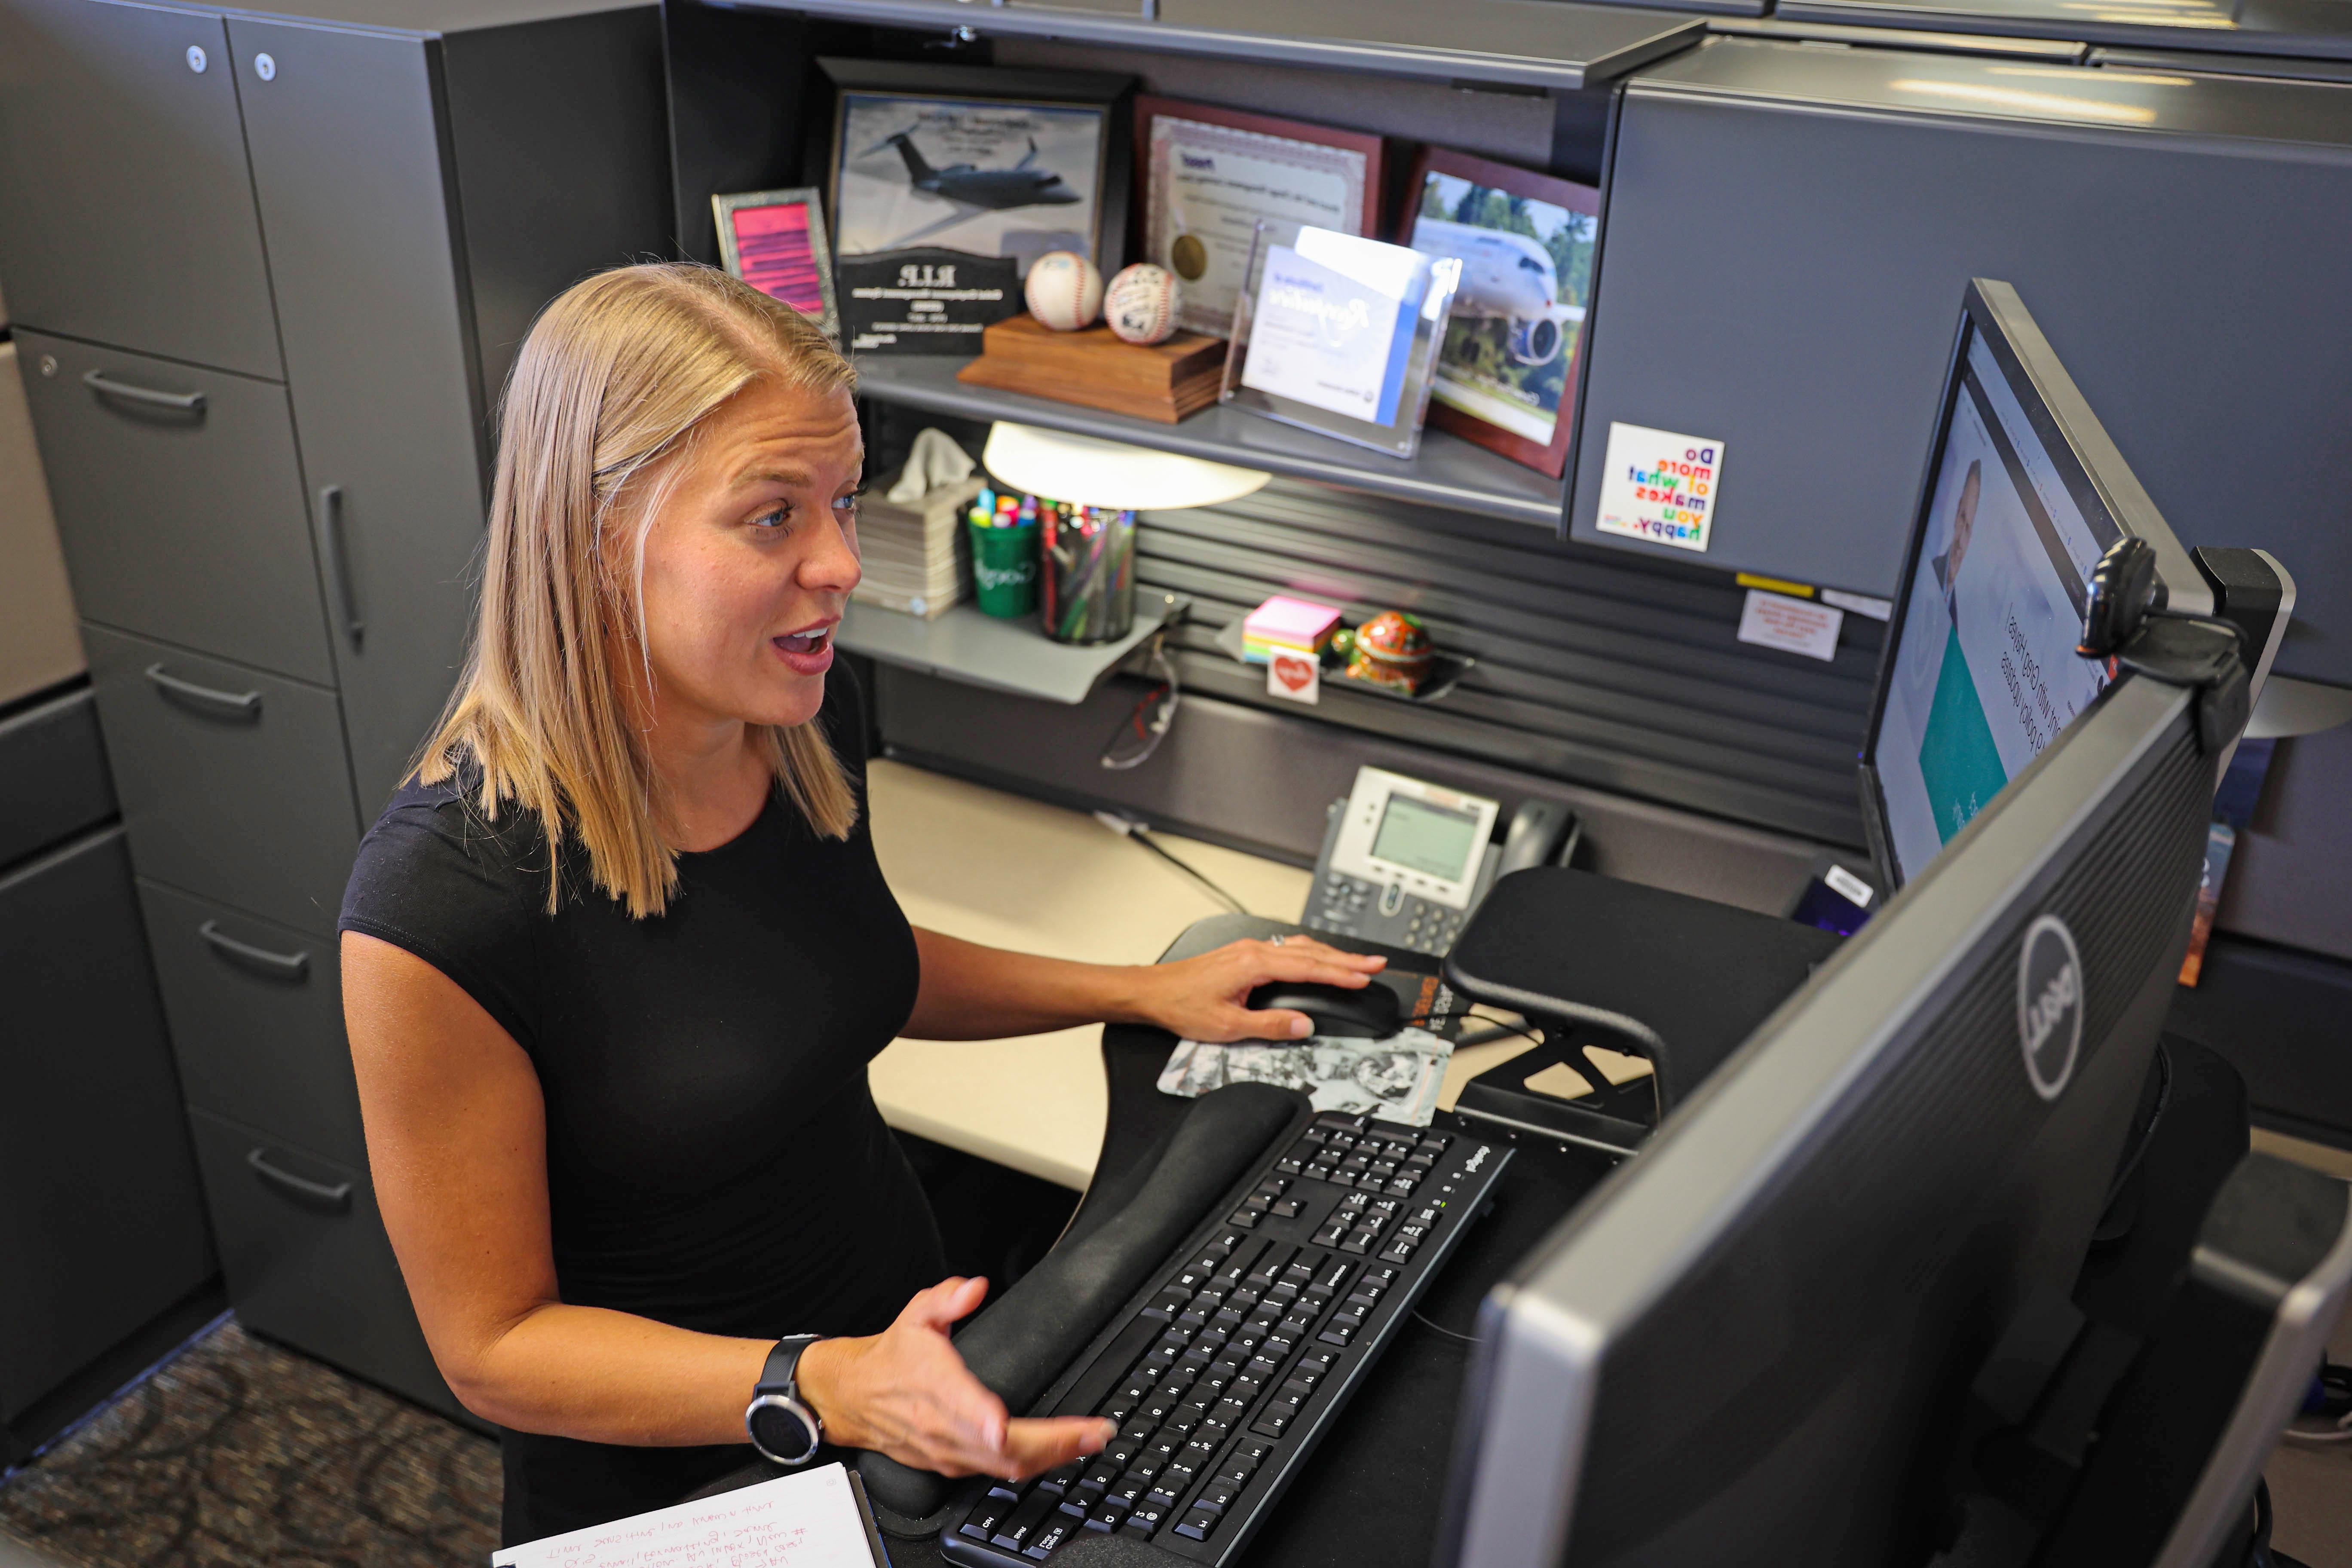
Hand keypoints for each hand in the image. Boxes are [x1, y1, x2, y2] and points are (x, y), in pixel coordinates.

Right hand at [794, 1277, 1112, 1481]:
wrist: (855, 1398)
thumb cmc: (891, 1358)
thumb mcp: (915, 1314)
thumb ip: (946, 1297)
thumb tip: (972, 1288)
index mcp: (936, 1388)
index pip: (964, 1409)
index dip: (986, 1420)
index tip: (1004, 1424)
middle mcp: (943, 1428)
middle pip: (1003, 1448)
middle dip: (1054, 1443)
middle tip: (1096, 1432)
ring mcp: (950, 1453)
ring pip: (1006, 1466)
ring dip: (1053, 1457)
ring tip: (1091, 1441)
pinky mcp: (953, 1466)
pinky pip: (999, 1472)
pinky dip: (1032, 1465)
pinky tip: (1059, 1453)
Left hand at [1128, 935, 1385, 1042]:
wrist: (1152, 991)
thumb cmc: (1182, 1004)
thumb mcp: (1228, 1025)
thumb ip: (1270, 1025)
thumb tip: (1303, 1024)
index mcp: (1254, 963)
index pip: (1309, 968)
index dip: (1340, 973)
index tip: (1365, 977)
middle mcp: (1254, 950)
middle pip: (1311, 952)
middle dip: (1346, 959)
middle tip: (1375, 963)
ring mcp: (1249, 949)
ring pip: (1300, 947)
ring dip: (1330, 954)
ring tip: (1356, 962)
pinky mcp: (1243, 954)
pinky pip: (1286, 948)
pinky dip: (1309, 953)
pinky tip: (1316, 958)